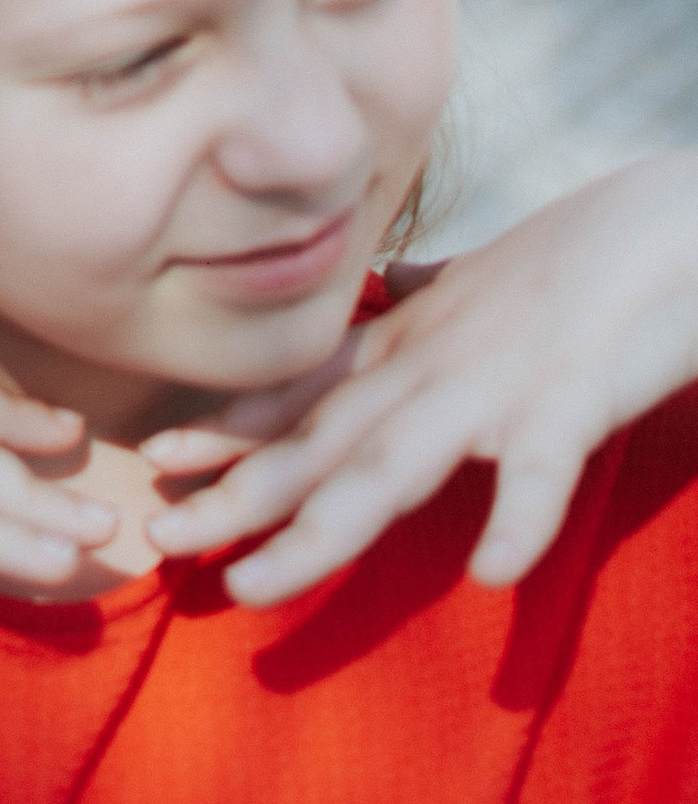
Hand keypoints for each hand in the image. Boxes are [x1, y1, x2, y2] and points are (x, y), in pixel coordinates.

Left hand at [144, 153, 697, 602]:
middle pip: (324, 441)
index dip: (233, 429)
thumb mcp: (495, 289)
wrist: (686, 220)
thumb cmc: (598, 257)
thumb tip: (398, 291)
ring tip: (254, 583)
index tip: (158, 459)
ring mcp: (501, 380)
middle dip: (238, 495)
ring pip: (394, 464)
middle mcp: (438, 362)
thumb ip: (440, 304)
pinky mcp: (578, 395)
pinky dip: (518, 516)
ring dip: (318, 525)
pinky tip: (492, 573)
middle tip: (158, 538)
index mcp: (421, 342)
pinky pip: (543, 466)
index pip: (309, 390)